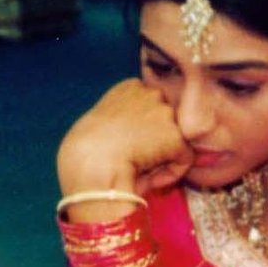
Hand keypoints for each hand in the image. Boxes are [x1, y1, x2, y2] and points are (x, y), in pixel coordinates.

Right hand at [57, 78, 192, 199]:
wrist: (89, 164)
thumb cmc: (84, 150)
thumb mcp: (100, 125)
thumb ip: (124, 123)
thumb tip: (141, 142)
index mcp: (131, 87)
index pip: (149, 107)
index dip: (142, 130)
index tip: (127, 146)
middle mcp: (151, 93)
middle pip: (164, 121)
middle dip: (155, 141)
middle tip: (134, 161)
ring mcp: (165, 113)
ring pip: (175, 140)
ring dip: (161, 157)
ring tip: (137, 171)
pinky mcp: (175, 136)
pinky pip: (183, 160)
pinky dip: (170, 174)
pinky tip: (147, 179)